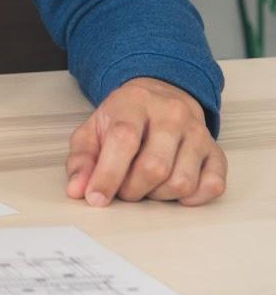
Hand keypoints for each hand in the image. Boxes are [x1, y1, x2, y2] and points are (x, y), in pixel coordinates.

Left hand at [65, 77, 225, 206]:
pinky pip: (213, 185)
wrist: (160, 95)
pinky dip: (192, 198)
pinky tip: (172, 191)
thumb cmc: (123, 118)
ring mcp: (198, 133)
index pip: (124, 140)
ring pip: (182, 181)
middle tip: (122, 189)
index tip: (96, 198)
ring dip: (158, 196)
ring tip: (145, 185)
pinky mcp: (216, 151)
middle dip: (132, 189)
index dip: (108, 174)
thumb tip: (77, 190)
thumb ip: (81, 159)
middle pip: (155, 167)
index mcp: (134, 103)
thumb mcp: (92, 130)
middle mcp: (171, 115)